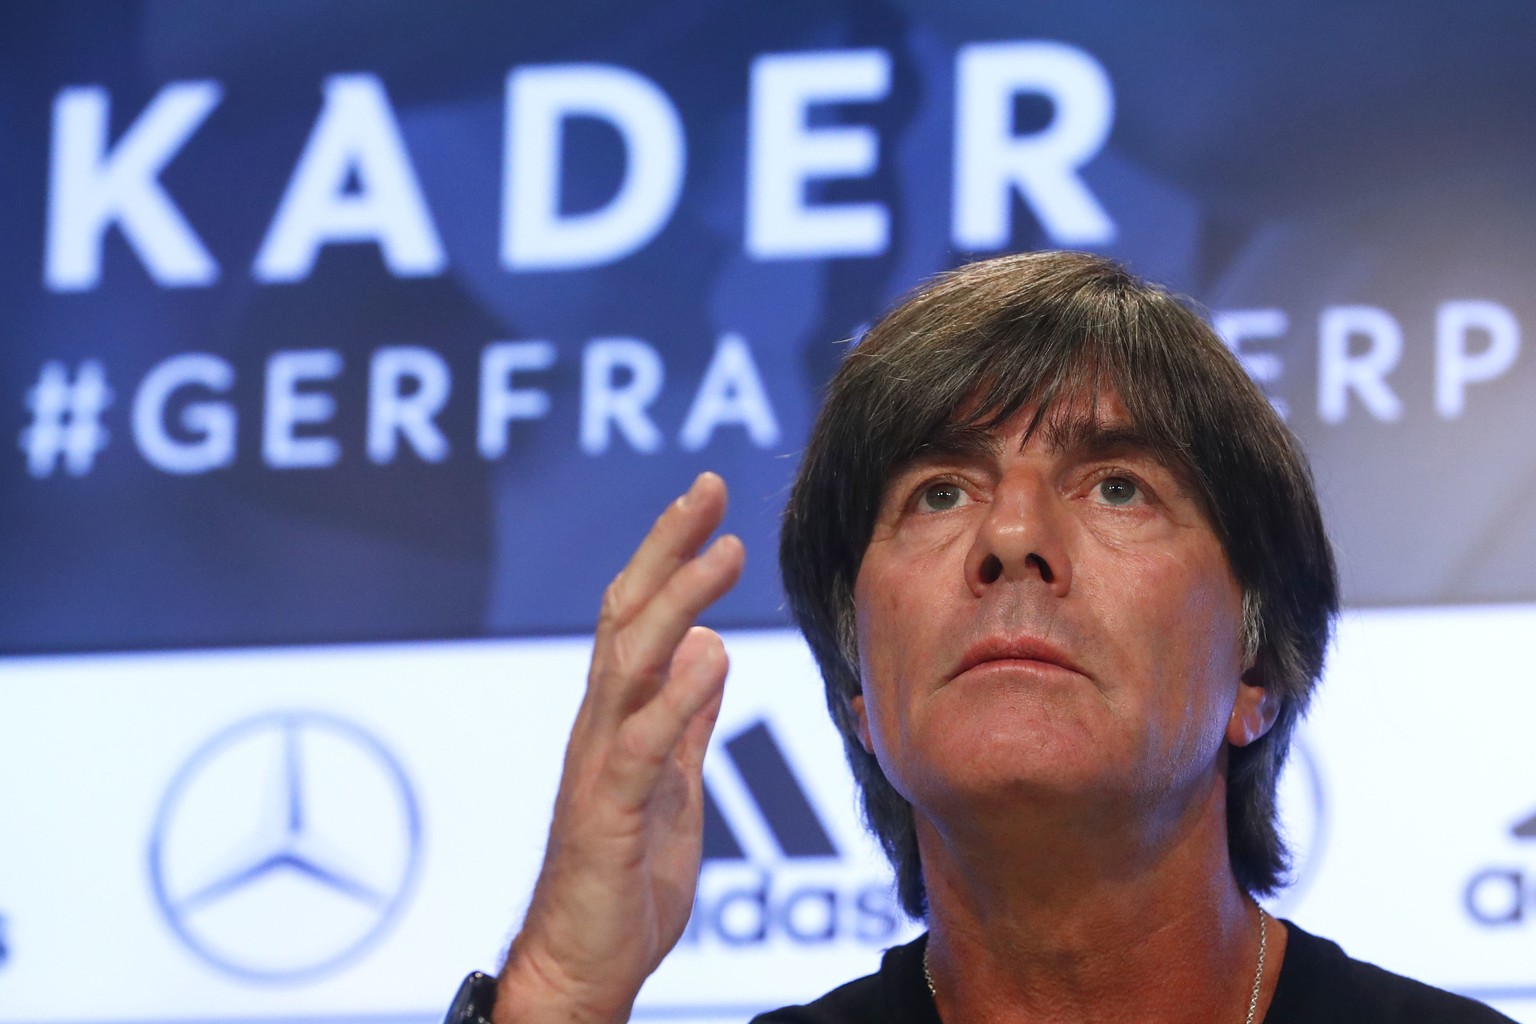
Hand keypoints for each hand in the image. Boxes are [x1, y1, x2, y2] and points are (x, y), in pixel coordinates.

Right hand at [494, 473, 744, 1023]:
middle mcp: (600, 727)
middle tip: (706, 489)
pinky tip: (712, 658)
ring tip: (722, 551)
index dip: (669, 555)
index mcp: (619, 717)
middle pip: (625, 616)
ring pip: (628, 664)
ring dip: (675, 602)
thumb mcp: (672, 784)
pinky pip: (639, 746)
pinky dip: (674, 699)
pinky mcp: (607, 815)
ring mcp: (599, 766)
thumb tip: (710, 651)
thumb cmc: (623, 880)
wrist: (583, 966)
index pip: (639, 617)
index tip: (708, 504)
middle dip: (665, 548)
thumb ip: (685, 719)